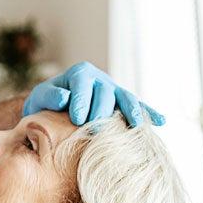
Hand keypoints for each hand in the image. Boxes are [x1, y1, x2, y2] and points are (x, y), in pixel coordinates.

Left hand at [23, 61, 164, 126]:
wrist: (55, 110)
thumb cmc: (47, 104)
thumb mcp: (41, 97)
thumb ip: (49, 96)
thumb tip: (65, 97)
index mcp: (80, 73)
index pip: (83, 83)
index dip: (82, 100)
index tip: (76, 118)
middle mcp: (100, 80)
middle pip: (105, 93)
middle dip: (101, 111)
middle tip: (95, 129)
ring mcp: (114, 92)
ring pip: (125, 99)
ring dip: (131, 111)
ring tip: (137, 125)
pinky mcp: (122, 105)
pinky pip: (138, 108)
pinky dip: (149, 113)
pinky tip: (162, 121)